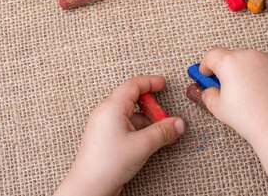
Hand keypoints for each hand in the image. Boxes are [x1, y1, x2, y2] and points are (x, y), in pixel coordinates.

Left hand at [54, 76, 184, 195]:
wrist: (89, 187)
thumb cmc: (108, 163)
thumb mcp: (142, 145)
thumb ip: (163, 132)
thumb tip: (178, 124)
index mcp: (112, 107)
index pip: (133, 85)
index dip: (150, 82)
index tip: (163, 84)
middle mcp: (106, 113)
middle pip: (133, 100)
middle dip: (152, 108)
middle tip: (166, 119)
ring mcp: (105, 126)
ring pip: (131, 116)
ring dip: (147, 122)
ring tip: (162, 135)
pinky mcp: (106, 139)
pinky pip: (126, 127)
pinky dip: (139, 131)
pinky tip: (149, 143)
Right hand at [199, 48, 267, 195]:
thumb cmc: (249, 118)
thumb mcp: (219, 109)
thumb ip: (209, 96)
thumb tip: (210, 91)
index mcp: (229, 62)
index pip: (212, 55)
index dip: (206, 65)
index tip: (205, 74)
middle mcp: (248, 56)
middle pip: (231, 56)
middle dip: (225, 69)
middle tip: (226, 87)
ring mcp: (267, 59)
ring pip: (249, 61)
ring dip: (243, 70)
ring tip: (246, 93)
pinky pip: (265, 66)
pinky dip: (260, 74)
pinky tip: (262, 93)